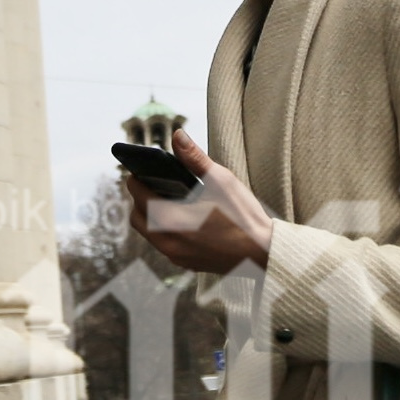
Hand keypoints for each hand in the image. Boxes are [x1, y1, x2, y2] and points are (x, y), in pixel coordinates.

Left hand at [126, 132, 272, 273]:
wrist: (263, 252)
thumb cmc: (243, 216)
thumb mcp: (220, 180)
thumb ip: (194, 157)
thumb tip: (177, 135)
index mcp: (169, 218)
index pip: (137, 194)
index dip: (137, 179)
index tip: (140, 170)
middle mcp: (166, 240)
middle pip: (137, 217)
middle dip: (140, 199)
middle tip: (154, 185)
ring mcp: (175, 255)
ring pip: (149, 233)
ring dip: (151, 217)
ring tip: (168, 201)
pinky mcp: (186, 264)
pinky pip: (164, 245)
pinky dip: (165, 232)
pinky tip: (183, 221)